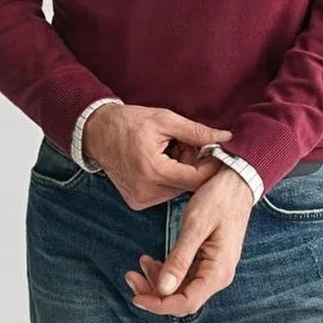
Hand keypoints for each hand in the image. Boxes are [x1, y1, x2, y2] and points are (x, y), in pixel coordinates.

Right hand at [82, 103, 232, 209]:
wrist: (97, 132)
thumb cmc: (131, 122)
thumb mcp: (166, 120)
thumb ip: (197, 132)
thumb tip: (226, 137)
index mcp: (154, 170)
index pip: (196, 178)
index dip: (209, 164)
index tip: (212, 150)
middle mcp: (146, 191)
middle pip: (188, 185)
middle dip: (192, 164)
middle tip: (181, 143)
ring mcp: (140, 200)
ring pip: (177, 190)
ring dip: (180, 172)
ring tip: (167, 151)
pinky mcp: (137, 203)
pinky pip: (164, 193)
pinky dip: (167, 179)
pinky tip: (157, 162)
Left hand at [124, 164, 253, 315]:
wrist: (236, 182)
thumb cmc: (219, 199)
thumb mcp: (195, 226)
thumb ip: (180, 259)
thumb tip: (164, 289)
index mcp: (218, 271)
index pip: (186, 303)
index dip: (159, 305)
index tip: (136, 297)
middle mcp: (218, 276)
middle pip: (182, 299)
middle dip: (154, 293)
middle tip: (130, 277)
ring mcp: (213, 269)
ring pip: (181, 288)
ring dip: (158, 282)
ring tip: (140, 263)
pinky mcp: (207, 260)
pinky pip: (184, 275)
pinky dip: (166, 271)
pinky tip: (152, 260)